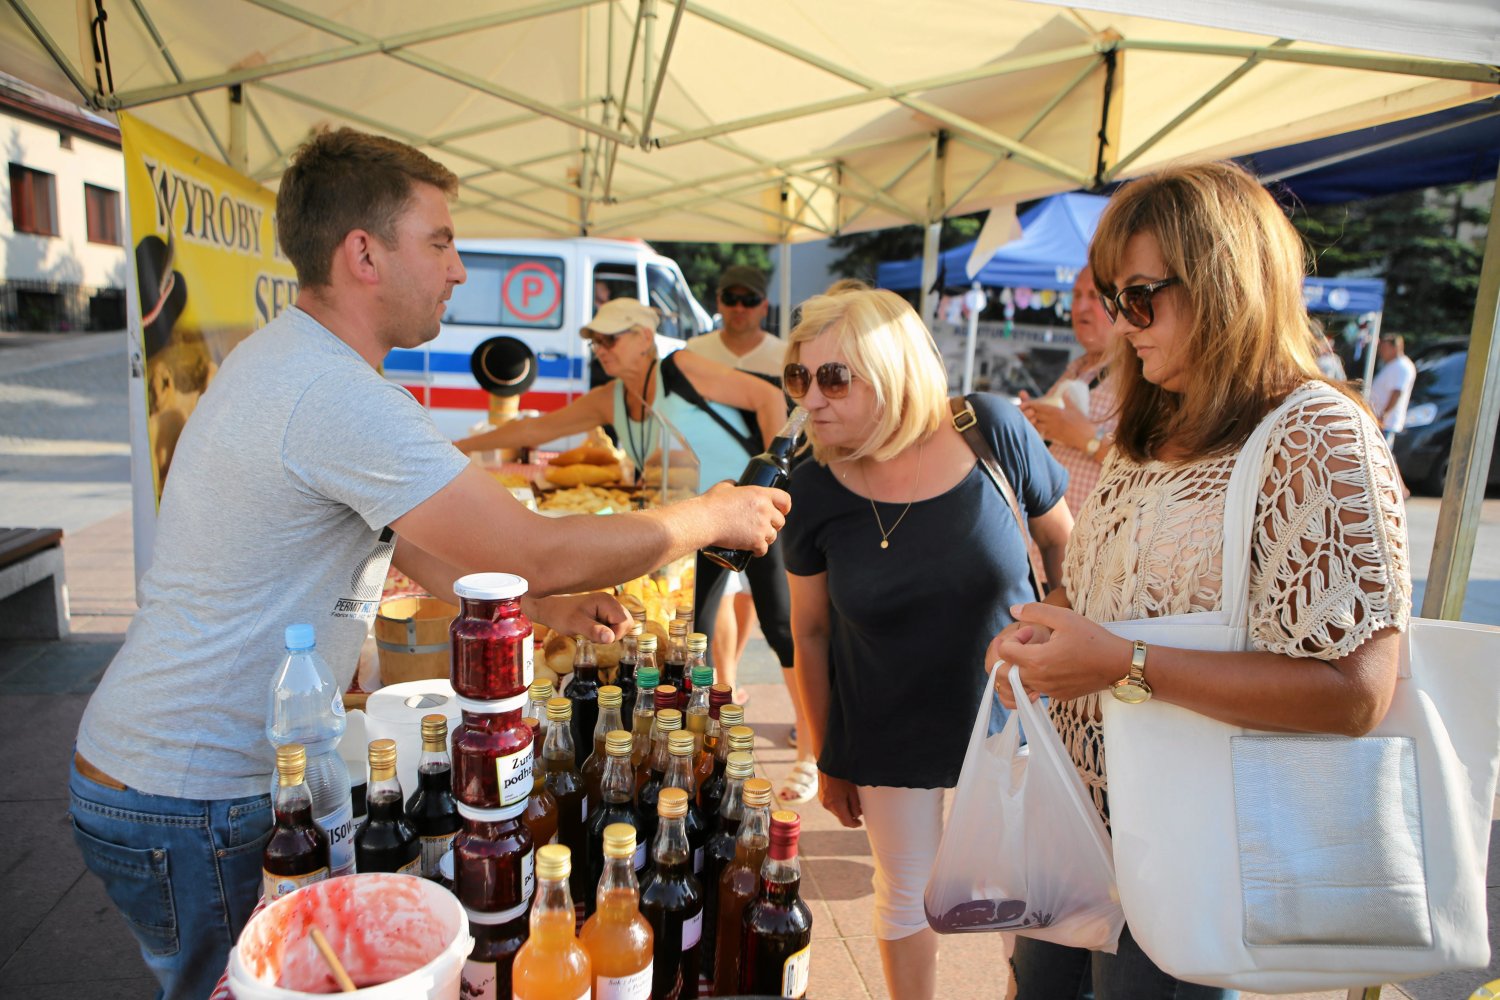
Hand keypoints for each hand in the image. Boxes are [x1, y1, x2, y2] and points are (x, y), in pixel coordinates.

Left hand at [525, 592, 630, 644]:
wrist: (551, 609)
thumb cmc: (561, 615)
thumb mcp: (576, 625)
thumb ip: (595, 631)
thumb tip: (611, 639)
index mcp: (607, 602)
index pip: (625, 622)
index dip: (615, 634)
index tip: (598, 639)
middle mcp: (611, 601)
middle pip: (627, 623)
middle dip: (614, 634)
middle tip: (595, 636)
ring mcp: (609, 606)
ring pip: (622, 625)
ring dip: (610, 633)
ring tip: (593, 632)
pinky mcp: (606, 612)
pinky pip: (614, 625)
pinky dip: (606, 631)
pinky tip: (593, 630)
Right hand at [700, 480, 790, 554]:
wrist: (704, 520)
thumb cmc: (711, 503)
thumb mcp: (724, 487)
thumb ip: (734, 485)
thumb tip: (736, 485)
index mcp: (760, 494)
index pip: (784, 499)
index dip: (785, 507)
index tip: (782, 511)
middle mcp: (765, 510)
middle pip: (780, 521)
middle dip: (773, 525)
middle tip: (763, 527)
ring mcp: (762, 527)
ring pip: (773, 536)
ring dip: (766, 538)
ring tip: (755, 538)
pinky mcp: (755, 542)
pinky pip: (763, 550)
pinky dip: (758, 551)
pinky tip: (753, 550)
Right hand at [819, 771, 862, 828]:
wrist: (828, 763)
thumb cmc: (842, 775)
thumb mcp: (852, 791)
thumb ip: (855, 805)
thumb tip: (857, 815)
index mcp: (836, 805)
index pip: (846, 822)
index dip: (854, 824)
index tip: (860, 823)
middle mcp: (827, 805)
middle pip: (841, 817)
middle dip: (850, 815)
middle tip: (858, 809)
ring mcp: (823, 801)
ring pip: (836, 811)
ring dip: (844, 809)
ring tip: (850, 799)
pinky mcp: (821, 797)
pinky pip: (831, 805)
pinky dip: (838, 804)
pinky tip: (842, 795)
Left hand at [991, 602, 1131, 704]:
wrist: (1118, 664)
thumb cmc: (1093, 639)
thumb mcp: (1064, 618)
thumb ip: (1035, 611)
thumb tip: (1013, 610)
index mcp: (1038, 661)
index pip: (1004, 652)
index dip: (1013, 638)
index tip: (1031, 633)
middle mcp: (1040, 680)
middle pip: (1002, 675)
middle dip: (1008, 657)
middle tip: (1026, 645)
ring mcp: (1049, 691)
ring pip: (1017, 686)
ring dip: (1019, 669)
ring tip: (1036, 655)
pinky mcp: (1058, 696)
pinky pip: (1035, 691)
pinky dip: (1033, 679)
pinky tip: (1050, 664)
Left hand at [1020, 395, 1094, 451]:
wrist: (1087, 438)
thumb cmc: (1082, 422)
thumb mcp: (1075, 409)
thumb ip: (1067, 400)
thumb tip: (1065, 391)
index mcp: (1057, 411)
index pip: (1039, 406)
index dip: (1030, 405)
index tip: (1025, 403)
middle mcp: (1052, 420)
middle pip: (1035, 415)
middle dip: (1029, 413)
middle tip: (1025, 412)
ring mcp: (1052, 429)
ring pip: (1036, 425)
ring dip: (1032, 423)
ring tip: (1031, 420)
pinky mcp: (1053, 437)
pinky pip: (1041, 434)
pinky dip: (1038, 431)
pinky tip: (1037, 430)